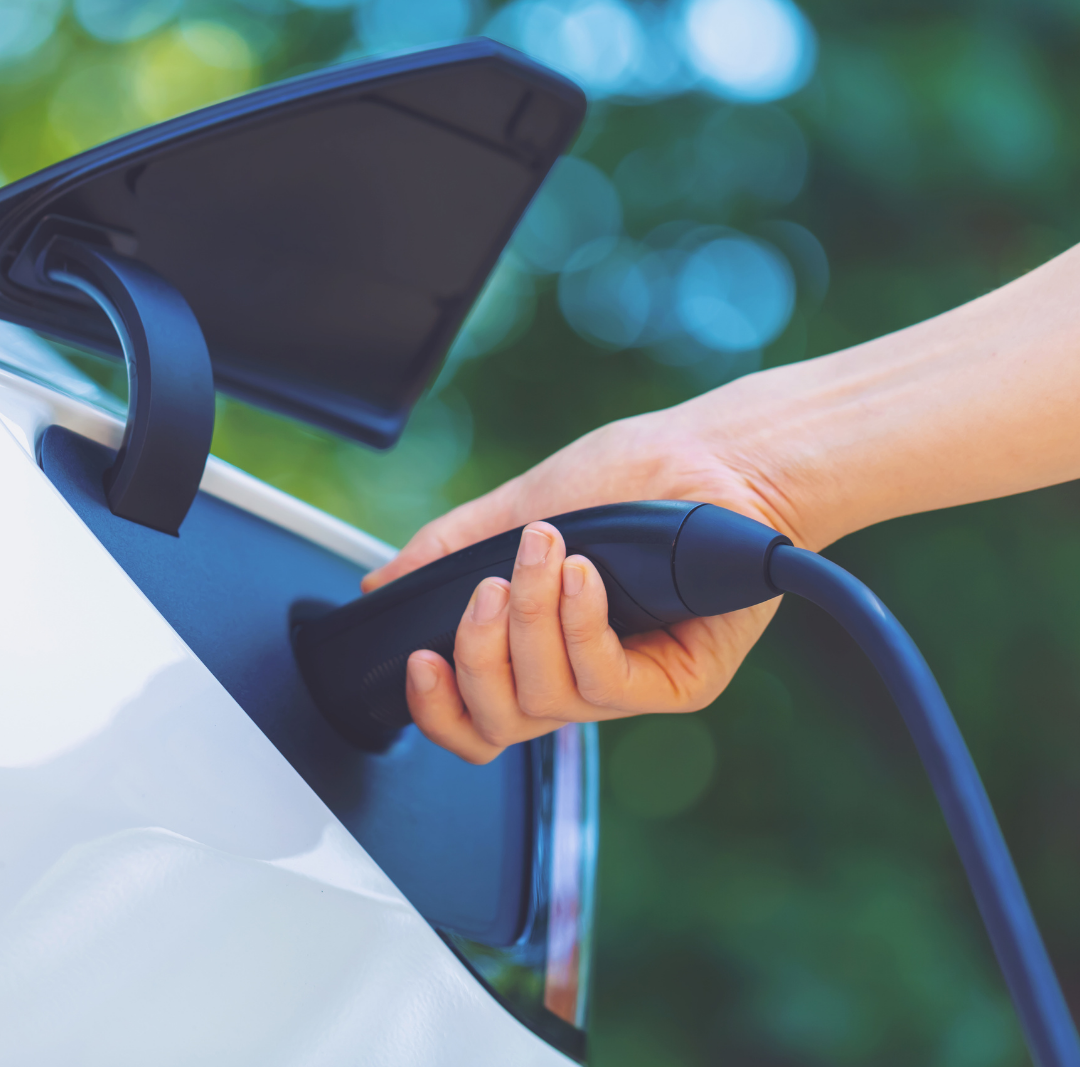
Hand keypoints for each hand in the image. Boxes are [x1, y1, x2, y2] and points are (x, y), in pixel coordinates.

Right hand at [360, 385, 811, 762]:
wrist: (712, 458)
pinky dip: (579, 628)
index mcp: (538, 649)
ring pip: (548, 701)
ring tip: (544, 554)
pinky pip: (605, 686)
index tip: (419, 660)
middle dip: (478, 658)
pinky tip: (582, 577)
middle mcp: (578, 676)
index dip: (437, 709)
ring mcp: (627, 685)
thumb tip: (382, 585)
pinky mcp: (676, 683)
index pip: (477, 716)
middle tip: (489, 587)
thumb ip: (451, 550)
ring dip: (531, 623)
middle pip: (501, 722)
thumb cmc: (630, 479)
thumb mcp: (521, 507)